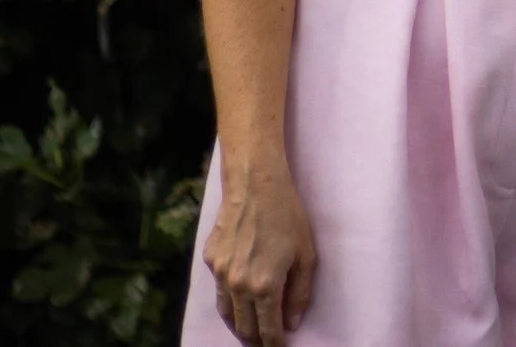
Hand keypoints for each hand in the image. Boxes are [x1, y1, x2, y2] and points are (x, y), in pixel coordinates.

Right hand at [204, 158, 316, 345]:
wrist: (255, 185)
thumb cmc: (287, 216)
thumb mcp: (306, 254)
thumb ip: (300, 293)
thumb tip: (293, 322)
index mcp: (265, 286)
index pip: (268, 329)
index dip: (274, 344)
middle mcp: (238, 285)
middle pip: (244, 327)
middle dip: (255, 340)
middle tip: (264, 343)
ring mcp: (220, 273)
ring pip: (227, 313)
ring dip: (239, 325)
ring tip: (249, 332)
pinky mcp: (210, 260)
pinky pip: (218, 289)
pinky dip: (228, 300)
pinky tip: (237, 299)